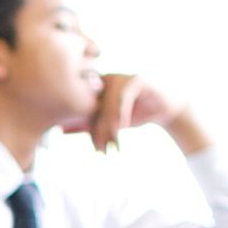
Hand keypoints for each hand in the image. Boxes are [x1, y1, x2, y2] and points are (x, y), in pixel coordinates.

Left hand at [81, 72, 211, 155]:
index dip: (85, 128)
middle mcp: (103, 79)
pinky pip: (123, 96)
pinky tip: (123, 128)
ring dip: (109, 127)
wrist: (166, 108)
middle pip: (93, 107)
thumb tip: (60, 129)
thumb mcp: (109, 123)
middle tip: (102, 151)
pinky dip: (121, 114)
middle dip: (98, 132)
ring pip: (107, 104)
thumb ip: (86, 124)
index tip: (95, 148)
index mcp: (92, 88)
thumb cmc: (136, 112)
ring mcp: (119, 76)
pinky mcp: (135, 78)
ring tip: (113, 145)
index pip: (82, 108)